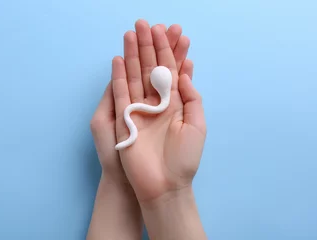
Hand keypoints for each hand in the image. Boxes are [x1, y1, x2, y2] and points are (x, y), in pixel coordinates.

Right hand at [91, 20, 192, 184]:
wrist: (164, 185)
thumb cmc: (184, 160)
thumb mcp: (197, 126)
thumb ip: (192, 98)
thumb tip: (183, 74)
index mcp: (175, 103)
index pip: (172, 71)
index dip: (170, 50)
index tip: (169, 30)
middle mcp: (156, 103)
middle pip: (152, 68)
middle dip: (150, 46)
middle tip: (147, 23)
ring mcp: (139, 109)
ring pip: (135, 76)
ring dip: (134, 55)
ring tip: (132, 33)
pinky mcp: (125, 119)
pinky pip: (121, 93)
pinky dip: (119, 76)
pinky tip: (119, 58)